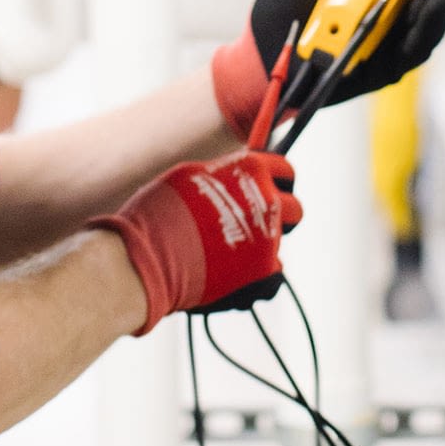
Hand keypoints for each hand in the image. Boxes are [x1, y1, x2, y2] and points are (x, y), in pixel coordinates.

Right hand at [91, 151, 301, 335]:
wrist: (149, 258)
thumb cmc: (160, 211)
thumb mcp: (192, 174)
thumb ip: (225, 175)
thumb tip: (236, 177)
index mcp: (252, 169)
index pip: (285, 170)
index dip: (278, 180)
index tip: (270, 189)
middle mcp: (268, 201)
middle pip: (295, 209)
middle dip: (279, 215)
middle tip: (254, 223)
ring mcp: (270, 238)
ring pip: (279, 244)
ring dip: (261, 246)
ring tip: (226, 253)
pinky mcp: (264, 272)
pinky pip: (272, 274)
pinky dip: (256, 276)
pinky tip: (229, 275)